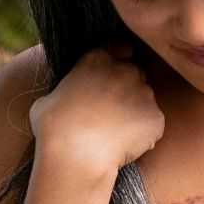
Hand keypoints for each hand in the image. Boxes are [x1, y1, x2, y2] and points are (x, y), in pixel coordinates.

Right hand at [29, 41, 166, 175]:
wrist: (74, 154)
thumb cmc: (54, 127)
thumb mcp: (48, 98)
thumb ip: (66, 90)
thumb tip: (64, 98)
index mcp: (98, 58)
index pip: (121, 49)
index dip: (118, 65)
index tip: (111, 81)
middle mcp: (125, 70)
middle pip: (136, 74)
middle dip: (128, 89)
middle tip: (112, 113)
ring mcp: (144, 93)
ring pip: (146, 100)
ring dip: (136, 113)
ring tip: (116, 134)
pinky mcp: (155, 117)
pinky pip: (153, 125)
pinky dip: (145, 135)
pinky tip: (125, 147)